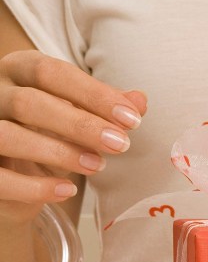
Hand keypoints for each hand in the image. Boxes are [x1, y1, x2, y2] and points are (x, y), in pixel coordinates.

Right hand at [0, 50, 145, 224]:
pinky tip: (67, 190)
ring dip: (59, 152)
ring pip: (9, 136)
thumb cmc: (50, 130)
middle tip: (121, 144)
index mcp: (18, 71)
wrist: (15, 174)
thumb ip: (107, 106)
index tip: (131, 118)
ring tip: (97, 166)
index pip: (51, 72)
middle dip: (80, 125)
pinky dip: (34, 187)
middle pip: (29, 102)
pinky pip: (0, 179)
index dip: (93, 94)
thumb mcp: (80, 112)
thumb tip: (140, 100)